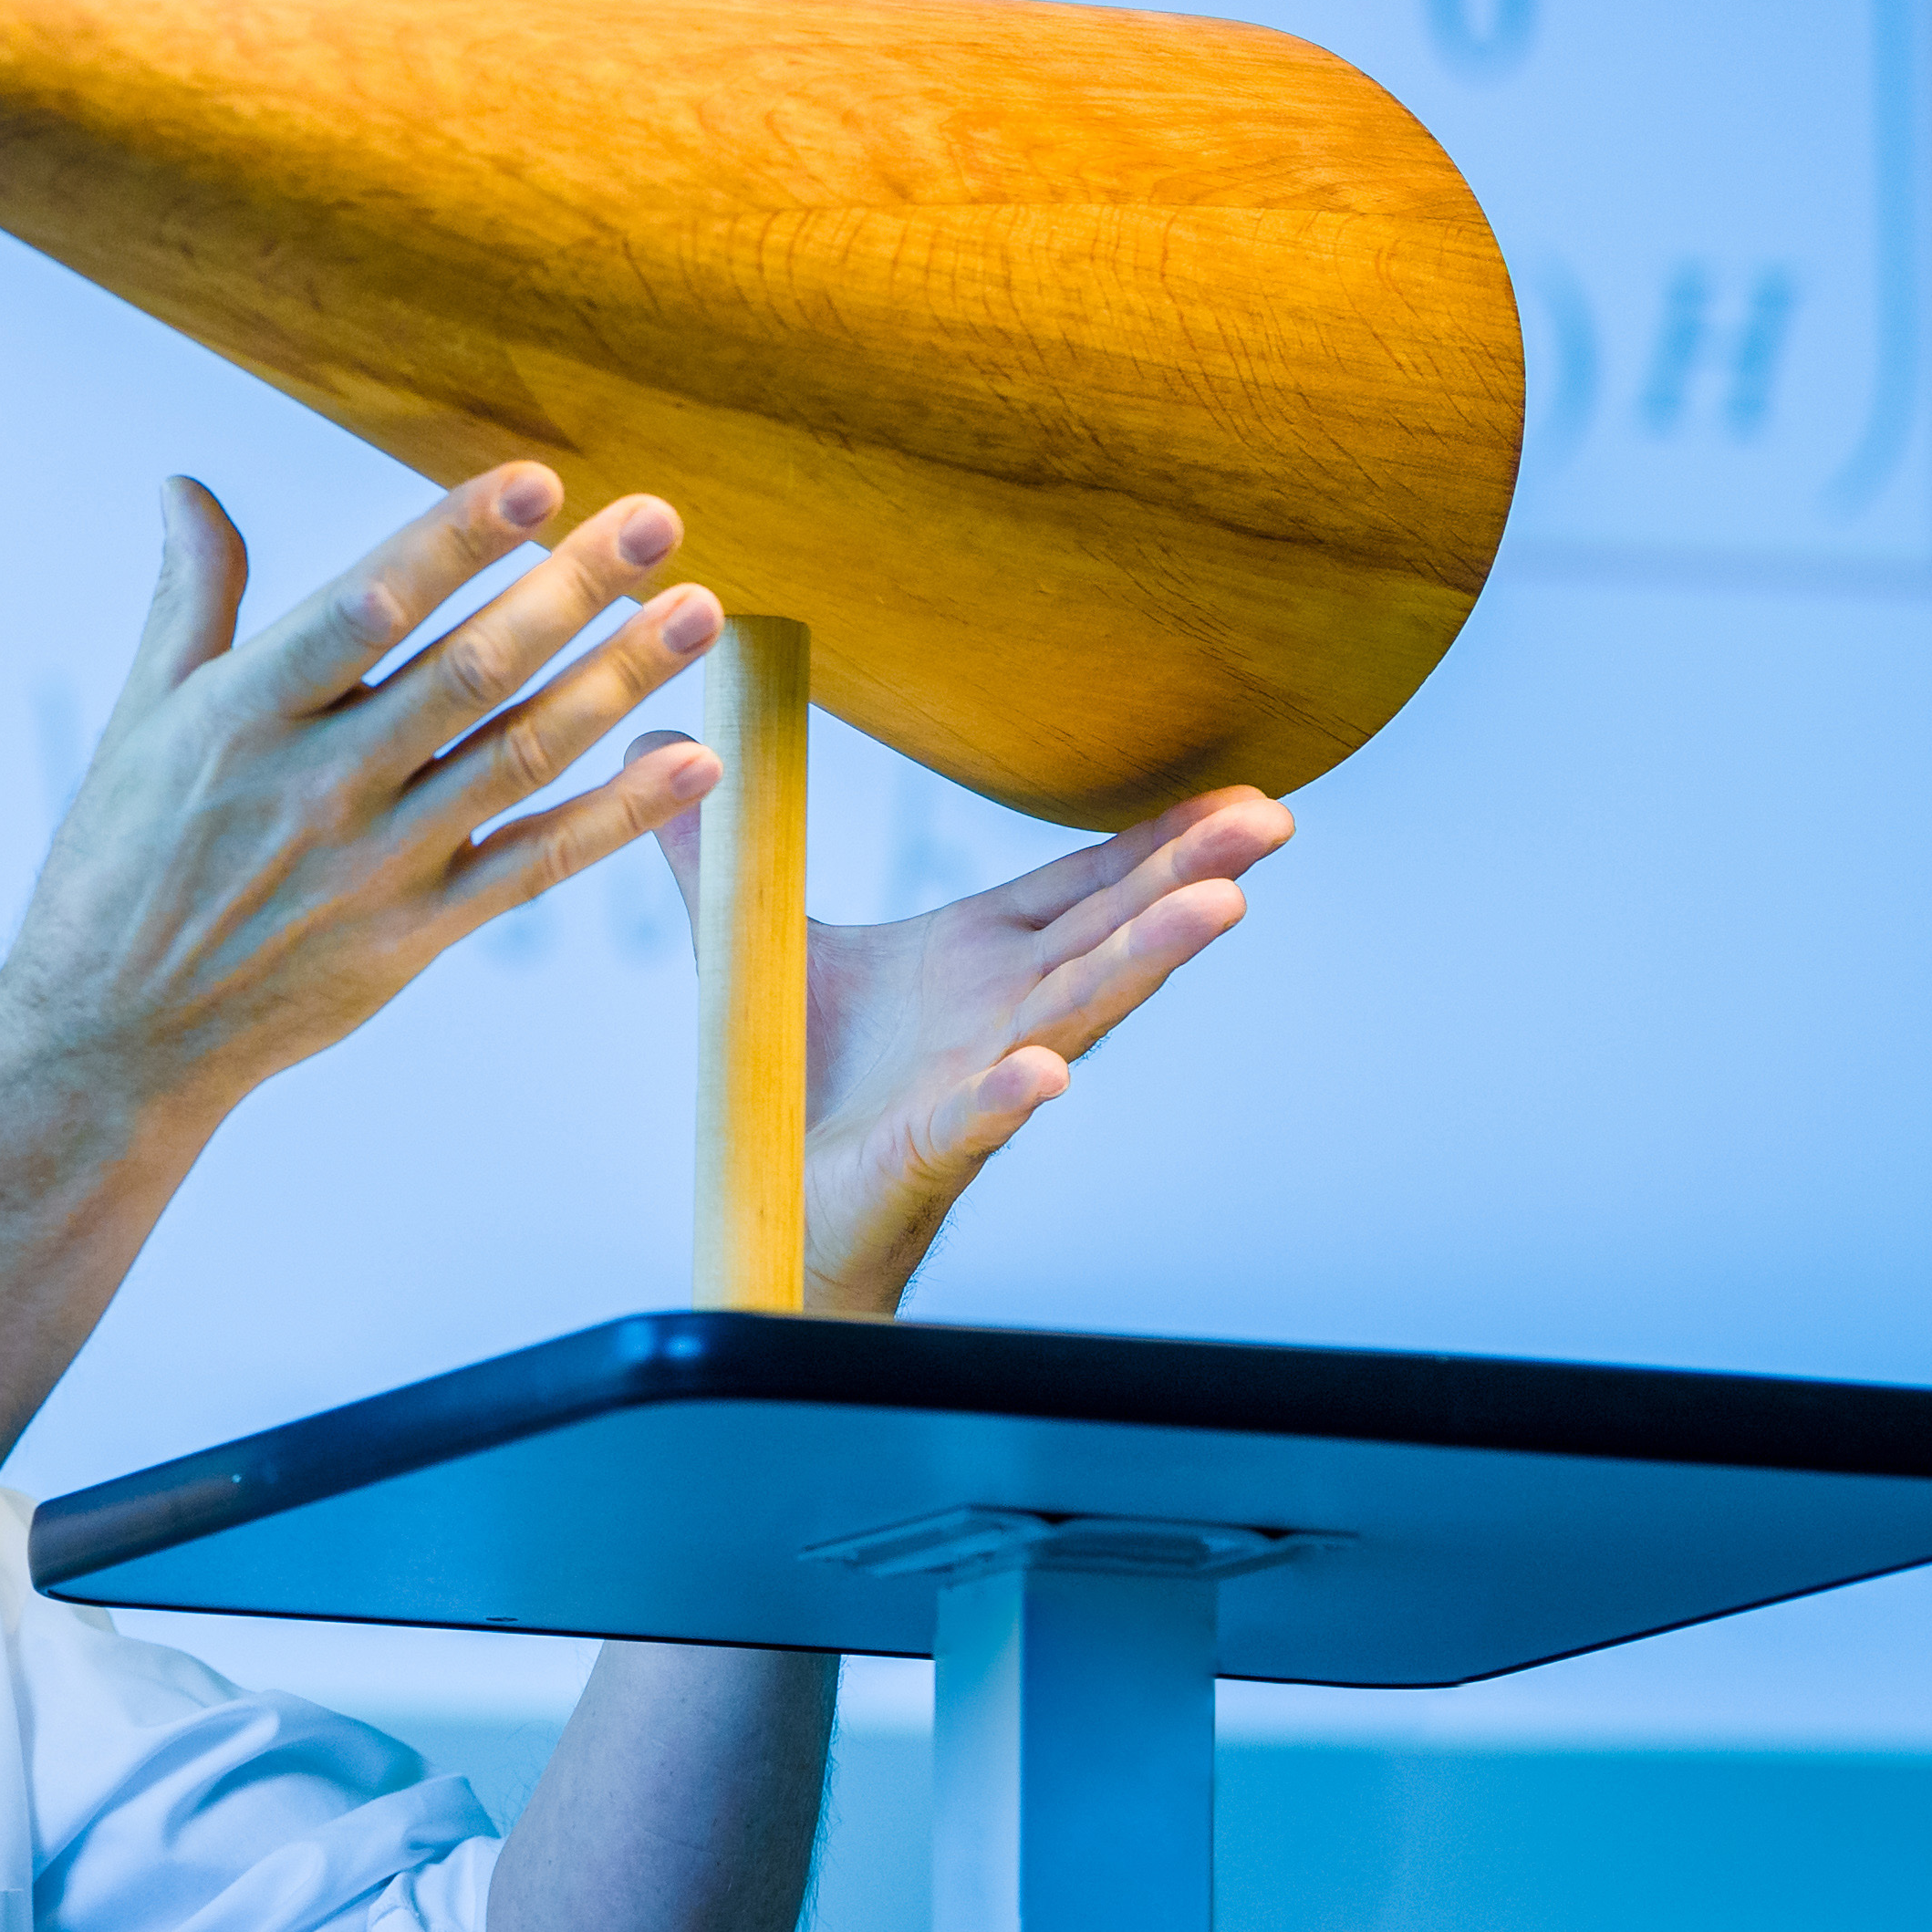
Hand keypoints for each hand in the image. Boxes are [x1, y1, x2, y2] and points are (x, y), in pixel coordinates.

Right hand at [0, 467, 723, 1126]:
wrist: (115, 1036)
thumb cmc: (122, 861)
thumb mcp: (141, 719)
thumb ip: (190, 598)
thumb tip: (185, 486)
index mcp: (245, 714)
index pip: (365, 606)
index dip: (453, 541)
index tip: (535, 481)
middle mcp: (319, 783)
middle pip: (468, 673)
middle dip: (571, 590)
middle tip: (657, 520)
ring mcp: (375, 864)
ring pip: (519, 757)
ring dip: (619, 681)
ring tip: (700, 613)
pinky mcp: (414, 935)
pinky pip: (535, 866)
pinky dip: (618, 815)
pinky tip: (690, 759)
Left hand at [639, 766, 1295, 1314]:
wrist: (774, 1197)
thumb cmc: (795, 1074)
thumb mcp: (753, 936)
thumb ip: (718, 846)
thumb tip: (664, 734)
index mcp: (977, 953)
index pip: (1085, 883)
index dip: (1160, 839)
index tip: (1241, 792)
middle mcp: (999, 1010)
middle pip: (1111, 930)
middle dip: (1190, 873)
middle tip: (1267, 821)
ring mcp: (975, 1078)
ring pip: (1073, 1013)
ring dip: (1143, 964)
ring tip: (1216, 913)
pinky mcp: (926, 1147)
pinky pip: (974, 1119)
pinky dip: (1009, 1096)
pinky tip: (1044, 1073)